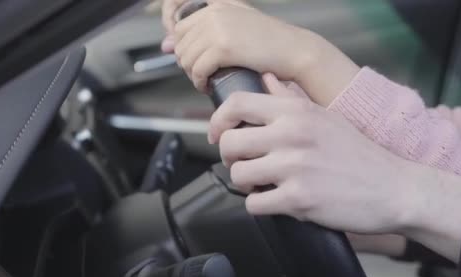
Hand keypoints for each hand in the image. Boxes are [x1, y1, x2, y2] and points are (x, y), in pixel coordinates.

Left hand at [173, 1, 358, 105]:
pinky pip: (198, 69)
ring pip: (186, 58)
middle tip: (202, 74)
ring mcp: (218, 29)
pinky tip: (208, 85)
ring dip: (193, 74)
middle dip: (187, 63)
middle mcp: (215, 14)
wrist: (295, 51)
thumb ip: (202, 32)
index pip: (179, 26)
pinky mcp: (224, 47)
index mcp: (217, 6)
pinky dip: (199, 81)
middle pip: (180, 44)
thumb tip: (165, 45)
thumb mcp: (234, 29)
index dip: (180, 47)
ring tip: (206, 81)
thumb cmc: (270, 44)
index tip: (187, 60)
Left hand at [209, 74, 460, 258]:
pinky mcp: (298, 199)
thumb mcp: (324, 116)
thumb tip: (265, 78)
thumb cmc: (358, 153)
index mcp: (296, 110)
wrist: (394, 188)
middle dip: (232, 159)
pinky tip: (277, 202)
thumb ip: (290, 97)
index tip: (218, 136)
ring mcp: (294, 166)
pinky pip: (254, 204)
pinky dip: (260, 206)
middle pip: (230, 143)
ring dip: (246, 185)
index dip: (218, 121)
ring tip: (264, 185)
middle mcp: (292, 133)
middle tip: (247, 166)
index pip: (237, 104)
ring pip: (238, 175)